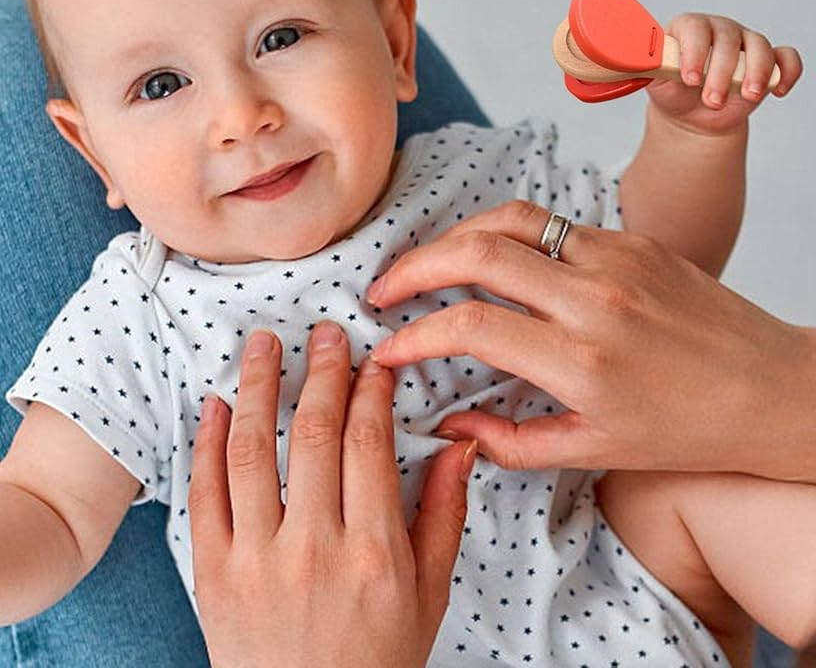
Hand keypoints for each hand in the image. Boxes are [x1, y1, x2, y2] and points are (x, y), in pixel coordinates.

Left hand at [189, 320, 475, 667]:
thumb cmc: (376, 658)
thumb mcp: (430, 592)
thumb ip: (444, 513)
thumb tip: (460, 444)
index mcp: (374, 550)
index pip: (369, 441)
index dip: (370, 389)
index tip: (373, 360)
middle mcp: (313, 548)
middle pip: (313, 433)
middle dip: (321, 370)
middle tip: (324, 331)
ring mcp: (256, 561)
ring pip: (251, 451)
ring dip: (255, 387)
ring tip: (261, 343)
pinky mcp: (212, 576)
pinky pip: (203, 496)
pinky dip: (206, 443)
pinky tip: (215, 404)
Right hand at [368, 201, 815, 490]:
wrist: (771, 387)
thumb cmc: (689, 429)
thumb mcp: (598, 451)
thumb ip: (512, 441)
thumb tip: (448, 423)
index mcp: (583, 362)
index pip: (471, 326)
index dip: (416, 333)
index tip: (392, 347)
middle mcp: (594, 299)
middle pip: (478, 252)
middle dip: (415, 265)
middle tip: (385, 287)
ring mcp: (616, 258)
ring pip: (513, 221)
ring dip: (458, 235)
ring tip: (430, 262)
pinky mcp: (633, 238)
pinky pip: (554, 224)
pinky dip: (511, 235)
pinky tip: (498, 259)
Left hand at [647, 13, 802, 134]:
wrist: (691, 115)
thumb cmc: (672, 91)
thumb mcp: (654, 83)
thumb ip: (646, 68)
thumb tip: (628, 60)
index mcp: (688, 28)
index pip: (694, 27)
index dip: (695, 50)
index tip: (690, 78)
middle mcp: (719, 30)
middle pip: (729, 38)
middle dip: (722, 72)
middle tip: (712, 100)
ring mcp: (747, 43)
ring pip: (761, 45)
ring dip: (756, 73)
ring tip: (747, 98)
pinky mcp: (768, 62)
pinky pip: (787, 58)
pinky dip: (788, 72)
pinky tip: (779, 91)